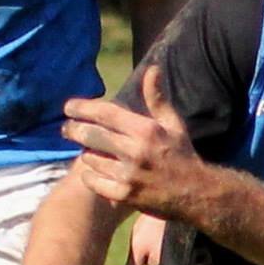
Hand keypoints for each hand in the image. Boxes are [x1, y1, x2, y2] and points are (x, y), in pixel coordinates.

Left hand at [62, 67, 205, 218]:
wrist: (197, 193)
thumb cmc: (182, 154)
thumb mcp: (173, 124)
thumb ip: (156, 98)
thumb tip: (151, 69)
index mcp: (146, 130)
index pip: (106, 113)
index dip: (83, 108)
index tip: (68, 107)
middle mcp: (136, 151)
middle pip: (92, 136)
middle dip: (73, 130)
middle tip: (66, 128)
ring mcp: (129, 175)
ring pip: (91, 159)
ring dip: (86, 153)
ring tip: (89, 150)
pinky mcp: (125, 195)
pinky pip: (93, 181)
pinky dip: (90, 175)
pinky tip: (94, 171)